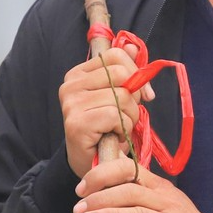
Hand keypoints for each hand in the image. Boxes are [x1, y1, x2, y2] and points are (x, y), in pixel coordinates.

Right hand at [58, 46, 154, 178]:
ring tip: (117, 129)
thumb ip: (126, 70)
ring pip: (122, 97)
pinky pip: (116, 116)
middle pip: (122, 74)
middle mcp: (70, 85)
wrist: (95, 166)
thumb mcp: (119, 97)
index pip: (115, 56)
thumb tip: (134, 47)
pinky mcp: (76, 123)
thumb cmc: (107, 130)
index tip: (142, 96)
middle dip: (134, 98)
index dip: (136, 74)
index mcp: (79, 74)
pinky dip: (123, 129)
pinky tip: (112, 136)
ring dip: (130, 118)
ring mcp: (71, 104)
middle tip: (127, 116)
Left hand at [72, 155, 212, 212]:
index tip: (83, 188)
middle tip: (79, 209)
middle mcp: (167, 203)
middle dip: (101, 198)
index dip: (104, 175)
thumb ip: (138, 192)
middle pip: (131, 192)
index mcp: (161, 188)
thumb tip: (101, 185)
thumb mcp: (164, 202)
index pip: (131, 169)